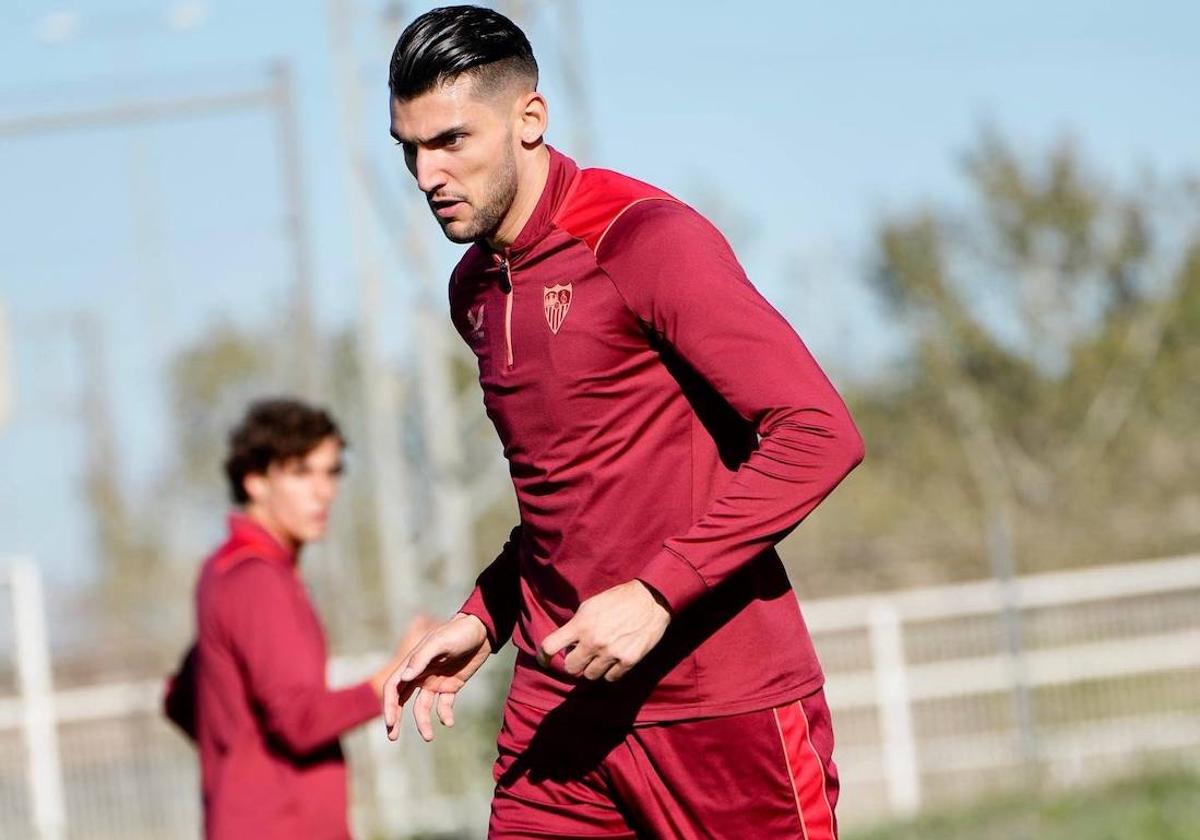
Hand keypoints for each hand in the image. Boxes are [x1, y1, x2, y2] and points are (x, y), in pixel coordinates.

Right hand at [382, 612, 490, 742]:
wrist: (483, 631)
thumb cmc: (458, 632)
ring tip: (428, 737)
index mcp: (412, 664)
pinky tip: (449, 722)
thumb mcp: (439, 642)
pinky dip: (444, 715)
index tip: (390, 723)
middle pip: (401, 699)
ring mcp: (435, 681)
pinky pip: (443, 705)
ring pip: (422, 707)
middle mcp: (420, 675)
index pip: (393, 687)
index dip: (389, 705)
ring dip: (423, 722)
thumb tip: (404, 678)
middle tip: (393, 737)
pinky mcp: (451, 686)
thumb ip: (421, 658)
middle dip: (396, 718)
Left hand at [537, 580, 670, 682]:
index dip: (543, 656)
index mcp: (581, 625)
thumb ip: (577, 625)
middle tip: (581, 655)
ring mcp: (611, 653)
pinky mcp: (628, 661)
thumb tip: (567, 642)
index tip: (544, 660)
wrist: (651, 599)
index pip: (550, 646)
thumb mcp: (590, 606)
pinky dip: (610, 672)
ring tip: (600, 657)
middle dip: (574, 663)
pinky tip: (614, 660)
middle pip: (570, 668)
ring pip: (590, 676)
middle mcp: (593, 642)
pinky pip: (611, 678)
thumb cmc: (619, 599)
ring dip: (593, 668)